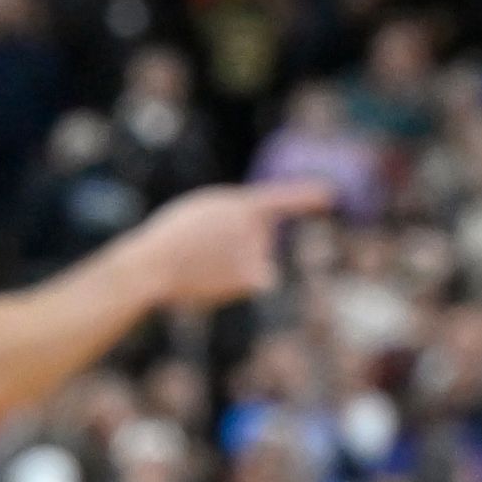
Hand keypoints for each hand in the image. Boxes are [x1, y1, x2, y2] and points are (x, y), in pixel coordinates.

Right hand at [121, 181, 333, 305]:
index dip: (308, 196)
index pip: (284, 199)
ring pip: (256, 264)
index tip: (331, 196)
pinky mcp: (255, 277)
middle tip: (205, 252)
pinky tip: (214, 283)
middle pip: (262, 240)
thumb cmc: (170, 240)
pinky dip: (240, 285)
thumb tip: (261, 234)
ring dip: (234, 269)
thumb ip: (236, 217)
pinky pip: (258, 281)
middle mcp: (257, 226)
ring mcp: (257, 251)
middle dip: (243, 247)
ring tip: (202, 267)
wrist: (150, 266)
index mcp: (241, 204)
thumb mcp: (203, 214)